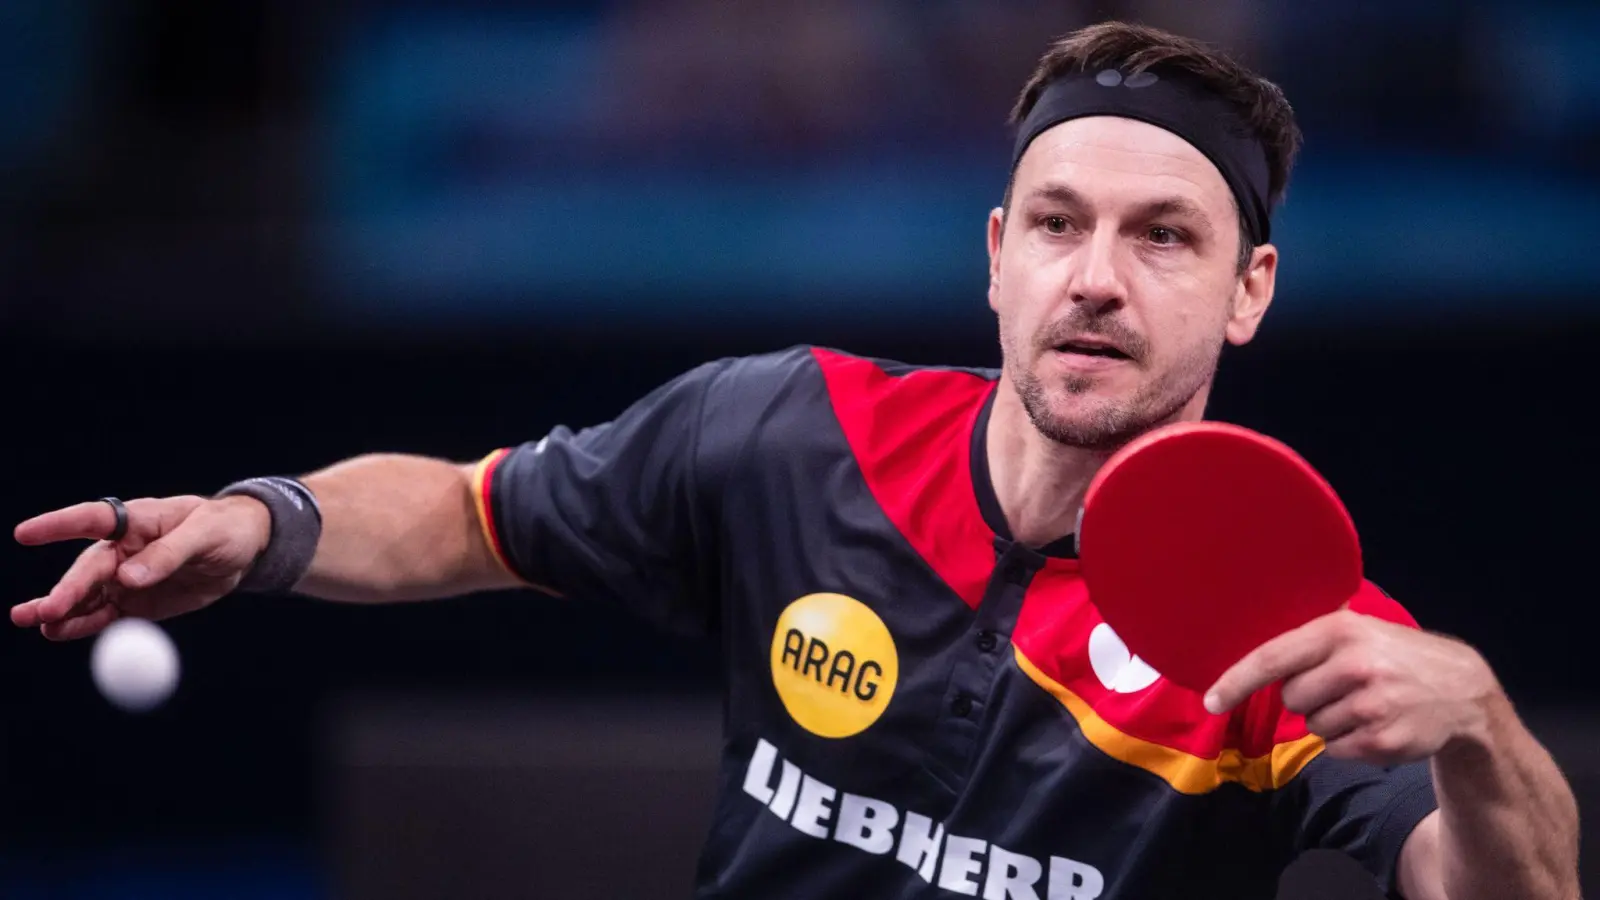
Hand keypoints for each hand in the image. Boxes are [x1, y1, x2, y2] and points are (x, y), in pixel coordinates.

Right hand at [12, 495, 272, 640]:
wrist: (244, 549)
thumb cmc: (223, 528)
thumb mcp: (204, 535)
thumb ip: (168, 554)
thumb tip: (126, 578)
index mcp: (137, 521)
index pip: (92, 519)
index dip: (57, 526)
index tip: (24, 534)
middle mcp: (123, 549)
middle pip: (88, 569)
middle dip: (65, 590)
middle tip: (43, 610)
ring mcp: (125, 578)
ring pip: (87, 596)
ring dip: (62, 610)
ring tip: (38, 623)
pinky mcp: (135, 603)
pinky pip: (105, 616)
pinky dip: (83, 625)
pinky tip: (59, 632)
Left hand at [1203, 609, 1500, 764]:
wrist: (1461, 691)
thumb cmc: (1395, 656)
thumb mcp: (1360, 630)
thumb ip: (1311, 637)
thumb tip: (1247, 640)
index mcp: (1341, 632)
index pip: (1273, 657)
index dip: (1236, 681)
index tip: (1210, 700)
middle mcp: (1356, 666)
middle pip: (1292, 698)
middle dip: (1308, 698)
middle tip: (1343, 688)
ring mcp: (1371, 706)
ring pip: (1314, 726)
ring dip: (1331, 721)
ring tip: (1366, 704)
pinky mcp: (1382, 741)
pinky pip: (1335, 750)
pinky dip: (1349, 743)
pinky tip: (1377, 724)